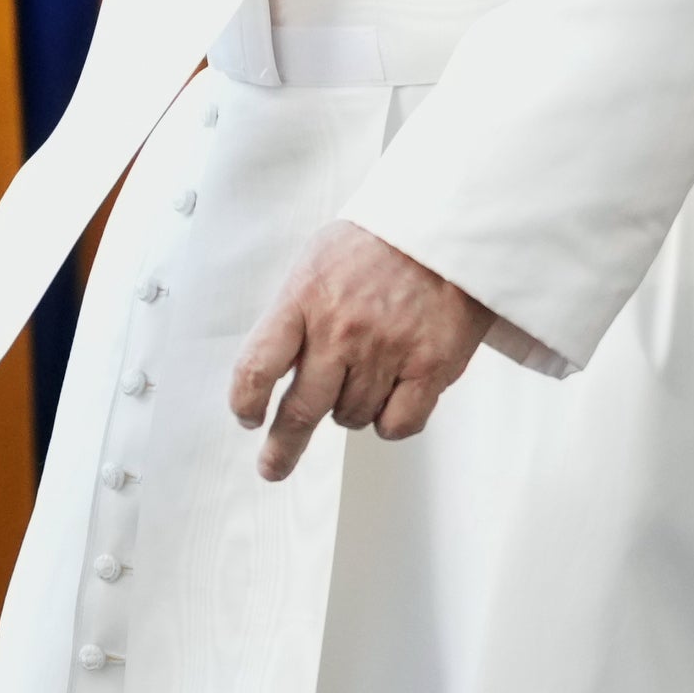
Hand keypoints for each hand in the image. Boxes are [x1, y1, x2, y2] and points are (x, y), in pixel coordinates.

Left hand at [229, 220, 566, 484]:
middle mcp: (340, 330)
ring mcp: (385, 350)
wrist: (448, 226)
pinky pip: (397, 425)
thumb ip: (295, 312)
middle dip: (282, 448)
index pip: (257, 366)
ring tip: (366, 375)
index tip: (248, 418)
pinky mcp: (429, 367)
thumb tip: (271, 368)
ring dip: (350, 410)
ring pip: (351, 418)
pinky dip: (391, 422)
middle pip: (300, 411)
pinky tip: (394, 398)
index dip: (245, 402)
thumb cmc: (380, 242)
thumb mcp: (318, 260)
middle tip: (273, 466)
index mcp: (304, 298)